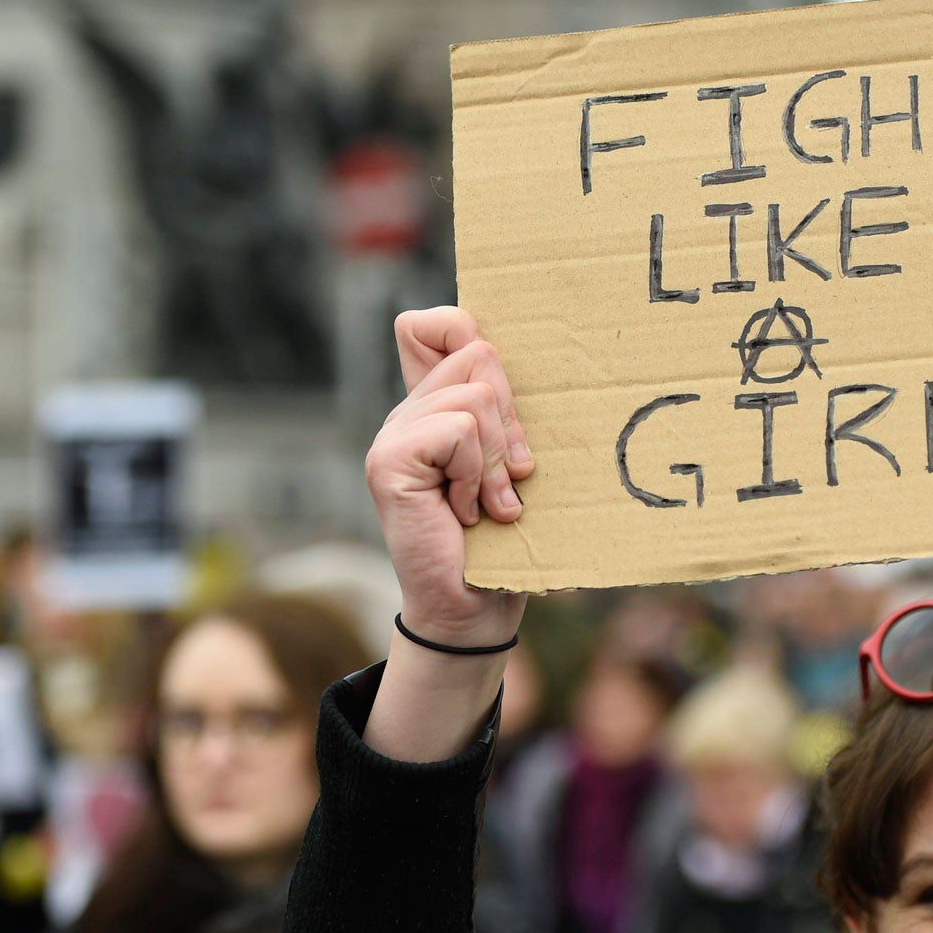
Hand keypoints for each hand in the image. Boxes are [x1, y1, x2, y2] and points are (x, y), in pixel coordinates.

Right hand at [365, 307, 535, 648]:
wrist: (475, 607)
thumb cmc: (505, 540)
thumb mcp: (516, 466)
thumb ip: (511, 418)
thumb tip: (544, 364)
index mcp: (435, 407)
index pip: (434, 326)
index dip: (467, 330)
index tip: (501, 393)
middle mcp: (408, 413)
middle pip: (478, 353)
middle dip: (512, 416)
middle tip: (512, 476)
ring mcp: (392, 435)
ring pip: (475, 396)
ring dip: (498, 458)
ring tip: (491, 503)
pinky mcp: (388, 461)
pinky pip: (458, 431)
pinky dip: (477, 473)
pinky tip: (467, 511)